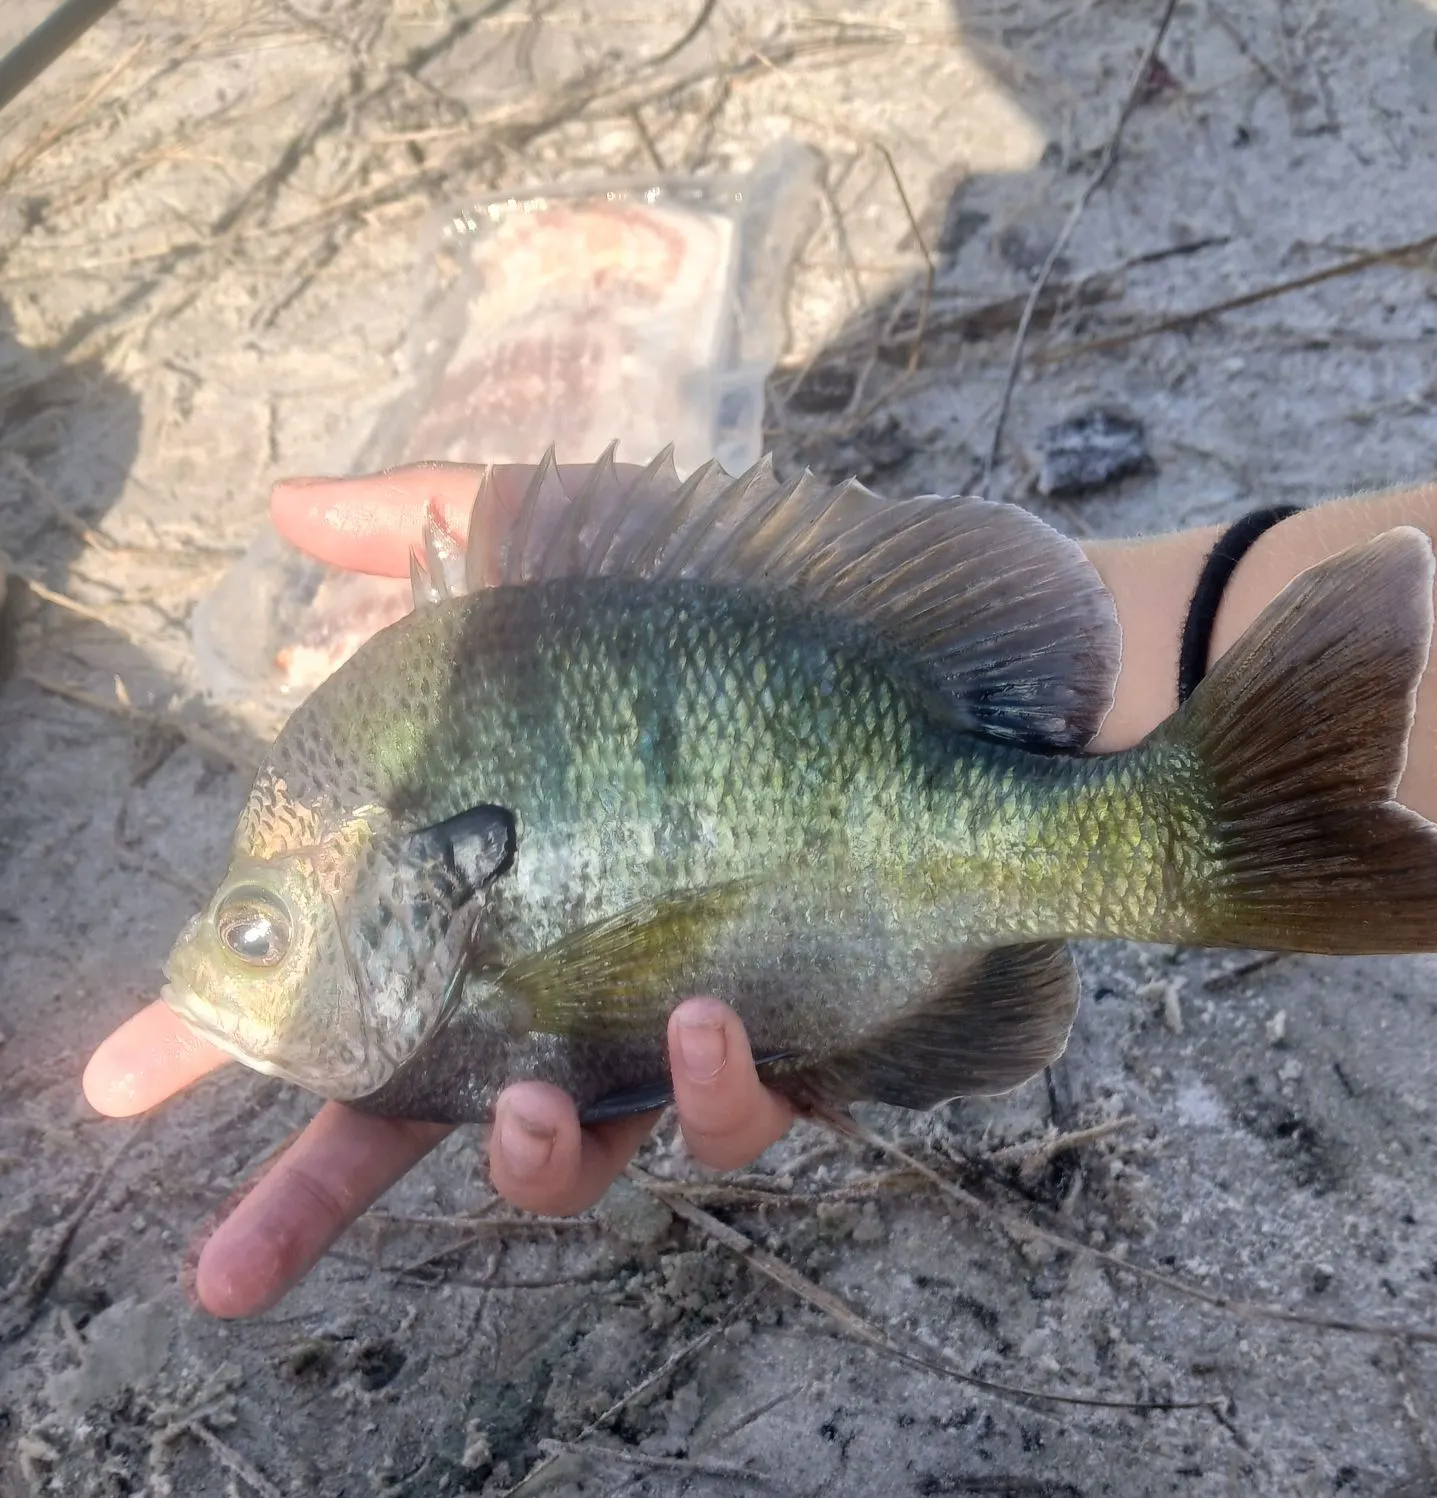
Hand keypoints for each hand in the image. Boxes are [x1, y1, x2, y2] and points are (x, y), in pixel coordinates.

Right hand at [84, 460, 795, 1317]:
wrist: (986, 645)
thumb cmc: (777, 602)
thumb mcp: (590, 546)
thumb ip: (441, 533)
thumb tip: (290, 509)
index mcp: (510, 883)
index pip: (346, 971)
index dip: (225, 1039)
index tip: (114, 1081)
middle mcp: (586, 965)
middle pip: (423, 1113)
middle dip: (318, 1198)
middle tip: (227, 1262)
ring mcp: (690, 1010)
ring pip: (581, 1153)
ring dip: (530, 1157)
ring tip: (527, 1099)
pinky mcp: (816, 1039)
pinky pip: (752, 1119)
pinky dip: (715, 1092)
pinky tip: (708, 1019)